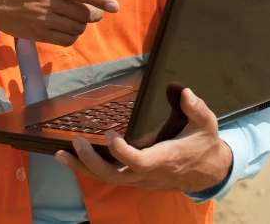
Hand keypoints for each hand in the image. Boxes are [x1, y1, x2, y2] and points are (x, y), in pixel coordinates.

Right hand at [0, 0, 119, 45]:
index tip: (114, 6)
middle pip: (82, 13)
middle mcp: (47, 2)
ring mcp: (43, 20)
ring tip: (78, 18)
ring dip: (83, 25)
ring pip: (76, 28)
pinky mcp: (39, 34)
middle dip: (94, 13)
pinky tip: (69, 28)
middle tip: (93, 11)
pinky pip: (66, 40)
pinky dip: (73, 36)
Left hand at [55, 88, 233, 192]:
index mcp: (166, 158)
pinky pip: (109, 177)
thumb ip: (195, 107)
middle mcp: (150, 173)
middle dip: (93, 161)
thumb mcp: (207, 123)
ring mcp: (141, 179)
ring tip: (61, 154)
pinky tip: (72, 159)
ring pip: (108, 179)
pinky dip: (89, 169)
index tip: (110, 134)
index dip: (122, 152)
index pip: (140, 162)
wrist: (208, 172)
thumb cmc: (204, 144)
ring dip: (83, 167)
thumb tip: (182, 90)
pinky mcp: (135, 179)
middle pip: (116, 175)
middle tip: (77, 141)